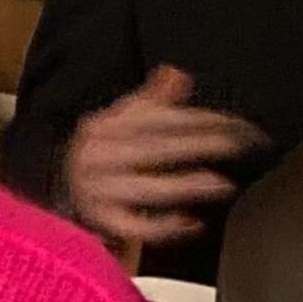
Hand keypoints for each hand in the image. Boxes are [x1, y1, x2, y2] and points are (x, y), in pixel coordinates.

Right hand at [63, 66, 266, 247]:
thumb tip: (177, 73)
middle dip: (198, 146)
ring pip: (147, 188)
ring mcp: (97, 191)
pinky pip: (136, 228)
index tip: (231, 124)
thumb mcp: (123, 122)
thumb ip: (153, 100)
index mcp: (104, 126)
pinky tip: (192, 223)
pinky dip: (164, 227)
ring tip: (221, 184)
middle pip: (154, 149)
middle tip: (235, 146)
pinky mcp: (102, 222)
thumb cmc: (107, 154)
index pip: (156, 119)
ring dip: (186, 186)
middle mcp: (96, 156)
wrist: (67, 191)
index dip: (196, 120)